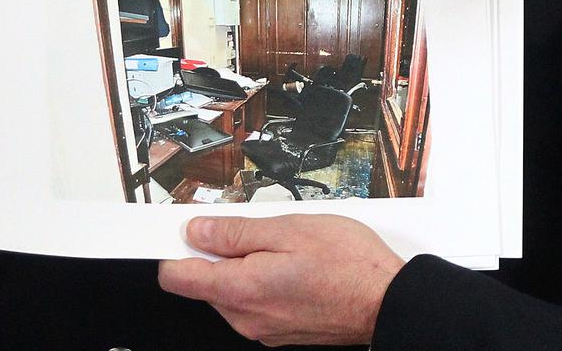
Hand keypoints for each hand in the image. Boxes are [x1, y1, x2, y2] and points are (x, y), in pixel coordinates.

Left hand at [159, 214, 403, 345]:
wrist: (386, 300)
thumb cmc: (348, 264)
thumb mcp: (290, 229)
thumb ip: (237, 233)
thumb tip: (199, 231)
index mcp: (241, 289)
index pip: (177, 276)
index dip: (175, 248)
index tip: (184, 230)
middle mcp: (245, 317)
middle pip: (206, 283)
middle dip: (220, 254)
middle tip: (256, 230)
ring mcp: (262, 328)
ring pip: (232, 292)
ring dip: (246, 268)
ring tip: (285, 247)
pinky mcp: (279, 332)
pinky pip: (255, 303)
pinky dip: (264, 282)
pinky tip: (295, 266)